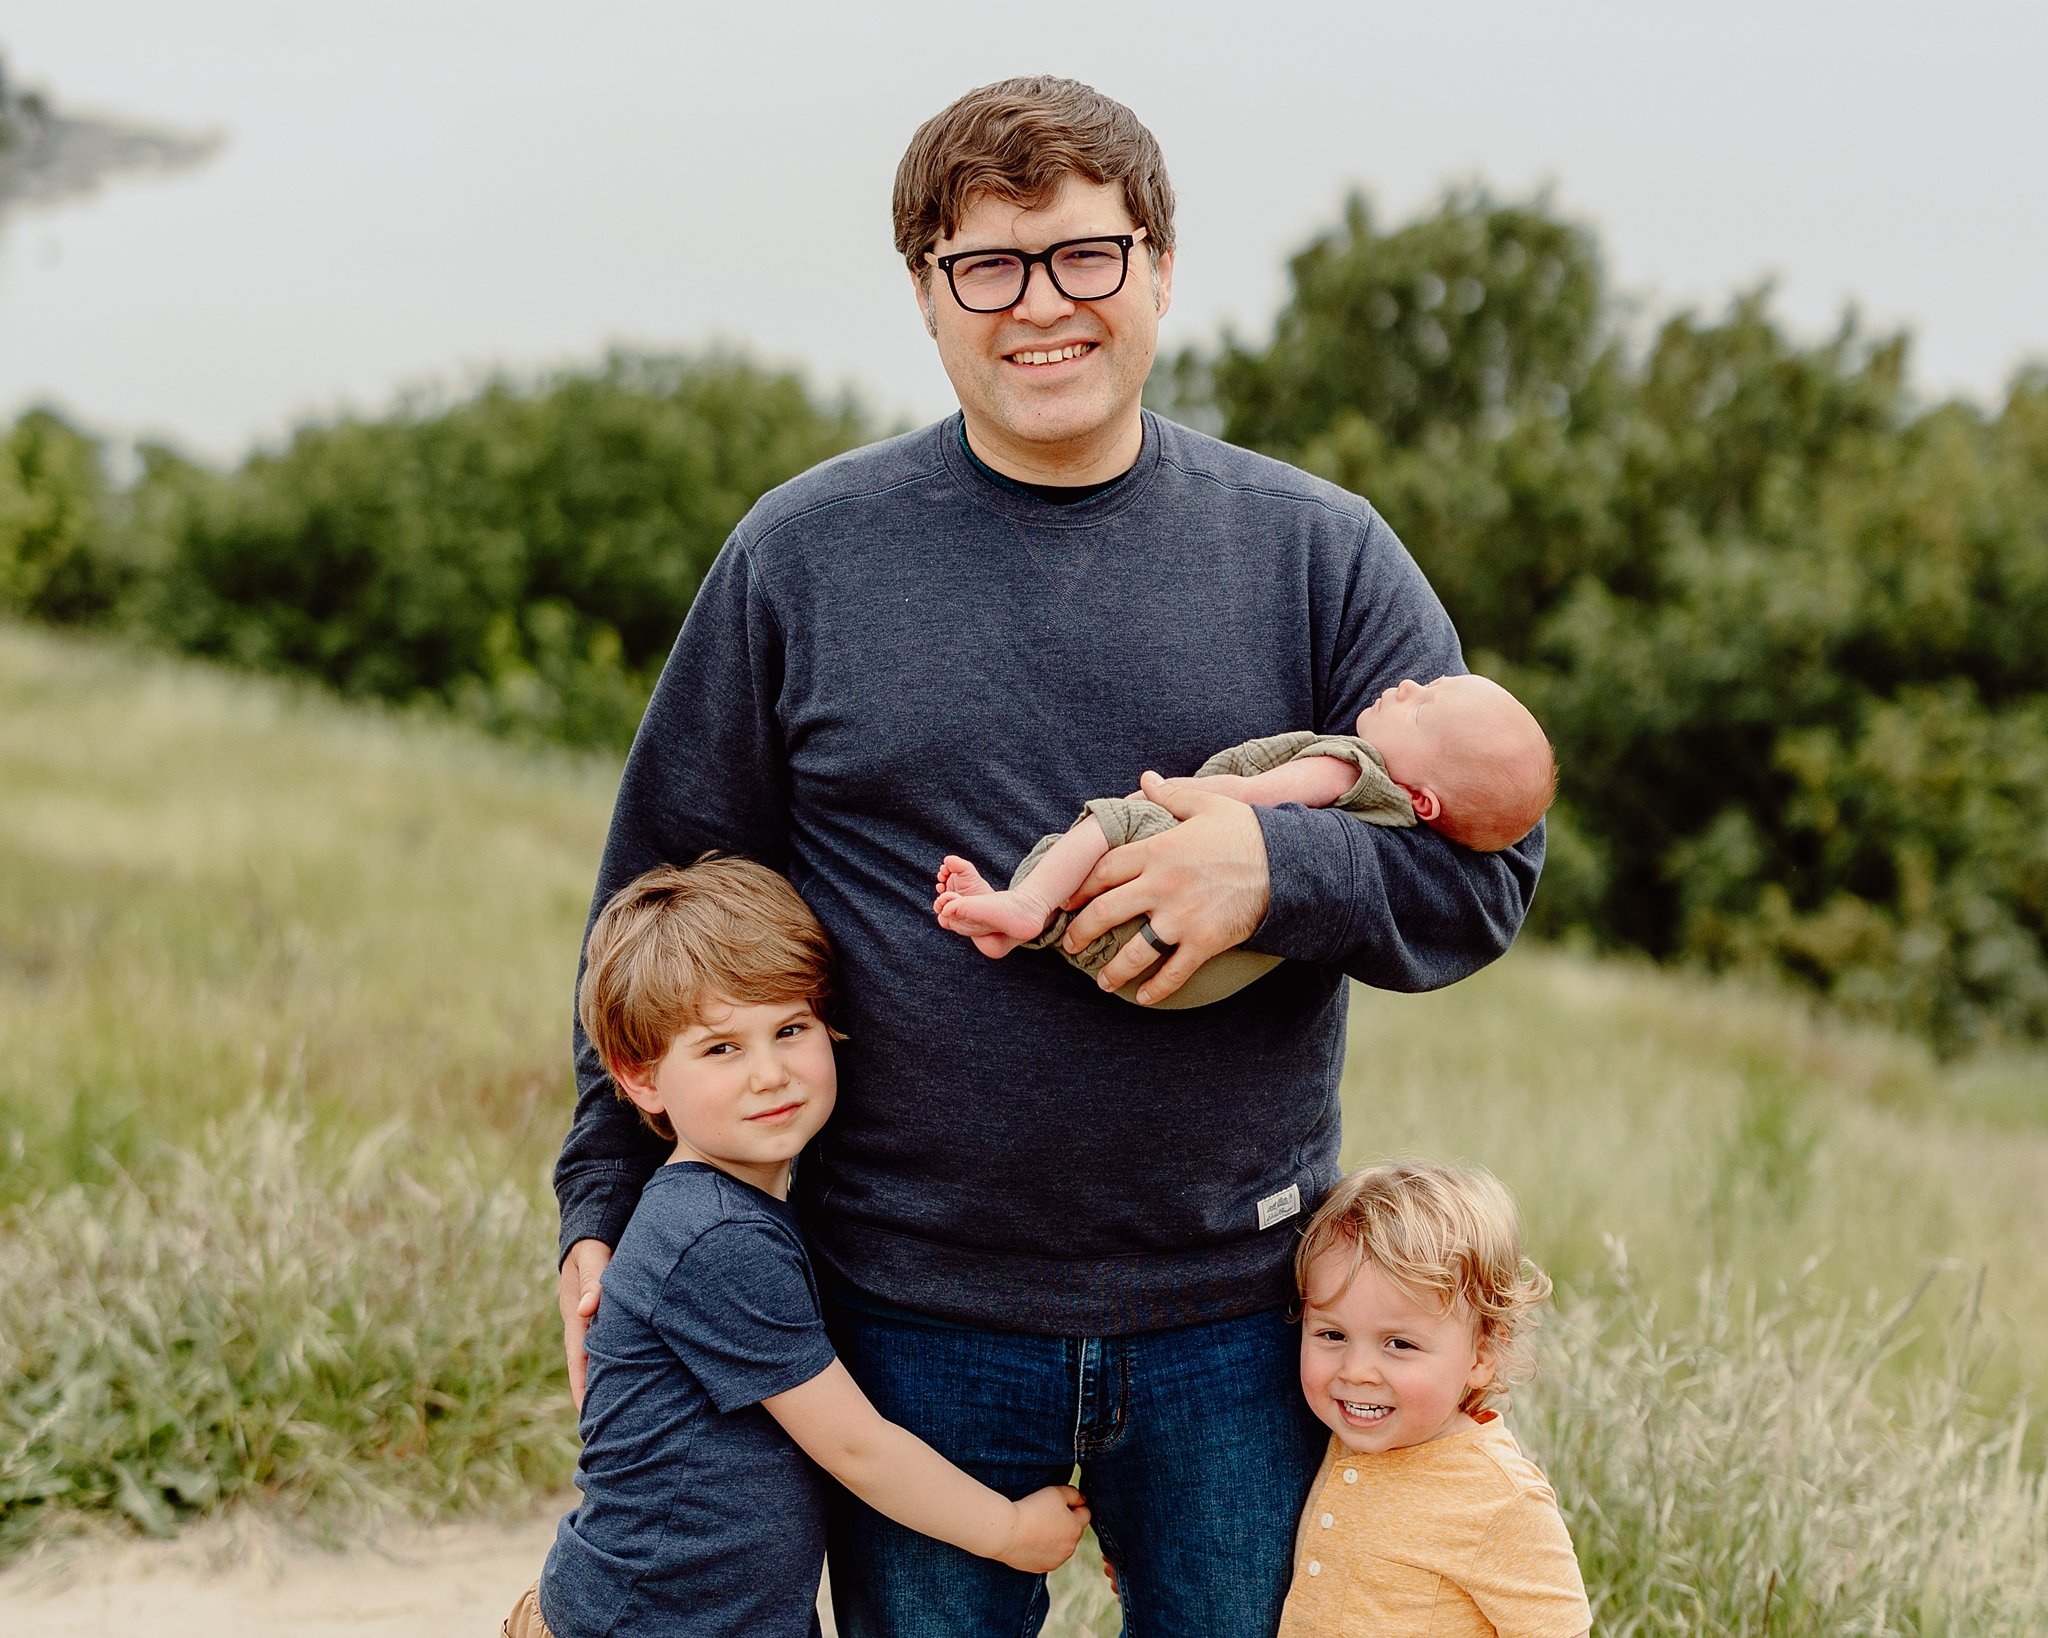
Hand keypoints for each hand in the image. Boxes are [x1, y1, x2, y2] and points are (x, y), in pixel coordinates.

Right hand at [558, 1238, 612, 1410]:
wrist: (593, 1227)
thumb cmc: (593, 1242)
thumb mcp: (592, 1256)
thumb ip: (595, 1280)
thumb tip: (588, 1309)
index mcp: (576, 1314)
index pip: (578, 1356)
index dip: (581, 1385)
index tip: (585, 1412)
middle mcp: (583, 1321)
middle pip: (588, 1363)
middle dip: (594, 1391)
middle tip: (605, 1423)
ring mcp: (593, 1319)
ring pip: (600, 1354)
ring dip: (608, 1377)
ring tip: (622, 1408)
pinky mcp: (606, 1313)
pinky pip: (611, 1341)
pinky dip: (618, 1358)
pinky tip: (634, 1373)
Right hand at [1000, 1484, 1089, 1571]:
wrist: (1007, 1533)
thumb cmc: (1032, 1509)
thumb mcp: (1056, 1493)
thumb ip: (1074, 1494)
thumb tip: (1082, 1500)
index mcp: (1076, 1529)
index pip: (1086, 1513)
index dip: (1074, 1504)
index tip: (1059, 1501)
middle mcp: (1070, 1549)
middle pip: (1073, 1531)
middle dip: (1065, 1522)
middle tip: (1045, 1513)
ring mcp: (1056, 1561)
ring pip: (1061, 1545)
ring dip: (1055, 1537)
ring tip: (1036, 1526)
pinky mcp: (1041, 1568)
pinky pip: (1047, 1556)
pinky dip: (1042, 1549)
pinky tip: (1030, 1539)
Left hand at [1061, 770, 1271, 1004]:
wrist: (1289, 864)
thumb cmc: (1247, 831)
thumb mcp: (1207, 803)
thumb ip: (1171, 795)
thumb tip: (1146, 779)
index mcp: (1157, 850)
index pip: (1104, 871)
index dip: (1080, 887)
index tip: (1068, 900)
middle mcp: (1162, 886)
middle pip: (1106, 912)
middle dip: (1082, 931)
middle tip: (1070, 943)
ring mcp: (1182, 917)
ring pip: (1134, 950)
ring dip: (1113, 970)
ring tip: (1102, 981)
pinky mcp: (1204, 942)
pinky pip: (1174, 972)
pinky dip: (1156, 989)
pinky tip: (1143, 998)